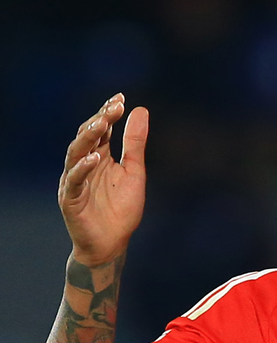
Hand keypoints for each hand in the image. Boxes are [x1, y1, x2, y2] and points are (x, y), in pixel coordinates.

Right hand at [59, 93, 148, 266]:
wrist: (112, 243)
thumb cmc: (121, 209)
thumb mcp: (134, 172)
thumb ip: (135, 144)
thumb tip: (140, 110)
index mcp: (100, 157)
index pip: (101, 130)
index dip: (109, 113)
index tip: (121, 98)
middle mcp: (84, 164)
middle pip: (87, 136)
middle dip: (100, 120)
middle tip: (114, 107)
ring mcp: (74, 180)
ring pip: (75, 153)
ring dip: (88, 137)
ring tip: (102, 123)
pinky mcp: (70, 198)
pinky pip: (74, 180)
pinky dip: (83, 168)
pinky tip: (95, 158)